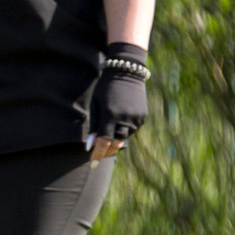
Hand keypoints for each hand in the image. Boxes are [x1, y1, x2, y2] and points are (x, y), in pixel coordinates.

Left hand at [89, 43, 147, 161]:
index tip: (93, 163)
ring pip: (125, 137)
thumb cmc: (106, 87)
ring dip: (116, 137)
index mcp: (110, 115)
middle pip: (116, 143)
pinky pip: (132, 129)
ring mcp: (136, 118)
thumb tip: (91, 145)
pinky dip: (125, 129)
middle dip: (107, 150)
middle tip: (100, 153)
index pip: (104, 141)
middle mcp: (125, 118)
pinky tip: (120, 117)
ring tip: (110, 125)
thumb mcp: (96, 104)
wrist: (127, 72)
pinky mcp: (143, 117)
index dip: (98, 154)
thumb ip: (94, 125)